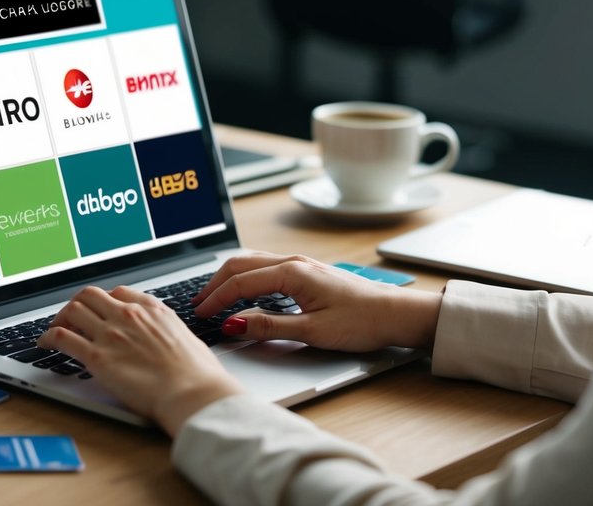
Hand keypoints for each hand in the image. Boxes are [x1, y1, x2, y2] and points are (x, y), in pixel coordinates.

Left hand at [37, 285, 242, 435]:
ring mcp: (110, 334)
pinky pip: (62, 336)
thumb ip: (167, 332)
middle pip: (90, 295)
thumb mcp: (186, 338)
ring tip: (55, 330)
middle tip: (71, 318)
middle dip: (77, 304)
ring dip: (60, 317)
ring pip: (72, 309)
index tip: (99, 311)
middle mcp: (128, 315)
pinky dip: (48, 336)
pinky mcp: (97, 357)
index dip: (104, 301)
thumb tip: (163, 339)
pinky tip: (45, 343)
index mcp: (151, 309)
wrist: (194, 392)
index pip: (118, 293)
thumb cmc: (198, 374)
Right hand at [192, 253, 441, 351]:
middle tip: (197, 303)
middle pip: (240, 264)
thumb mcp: (312, 331)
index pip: (240, 282)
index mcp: (292, 273)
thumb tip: (234, 324)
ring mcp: (300, 264)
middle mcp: (293, 262)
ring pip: (252, 261)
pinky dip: (246, 276)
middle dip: (215, 283)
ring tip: (214, 296)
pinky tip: (243, 290)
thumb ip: (269, 326)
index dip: (216, 299)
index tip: (200, 314)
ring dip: (229, 277)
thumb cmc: (362, 321)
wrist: (395, 313)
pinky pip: (266, 266)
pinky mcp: (306, 271)